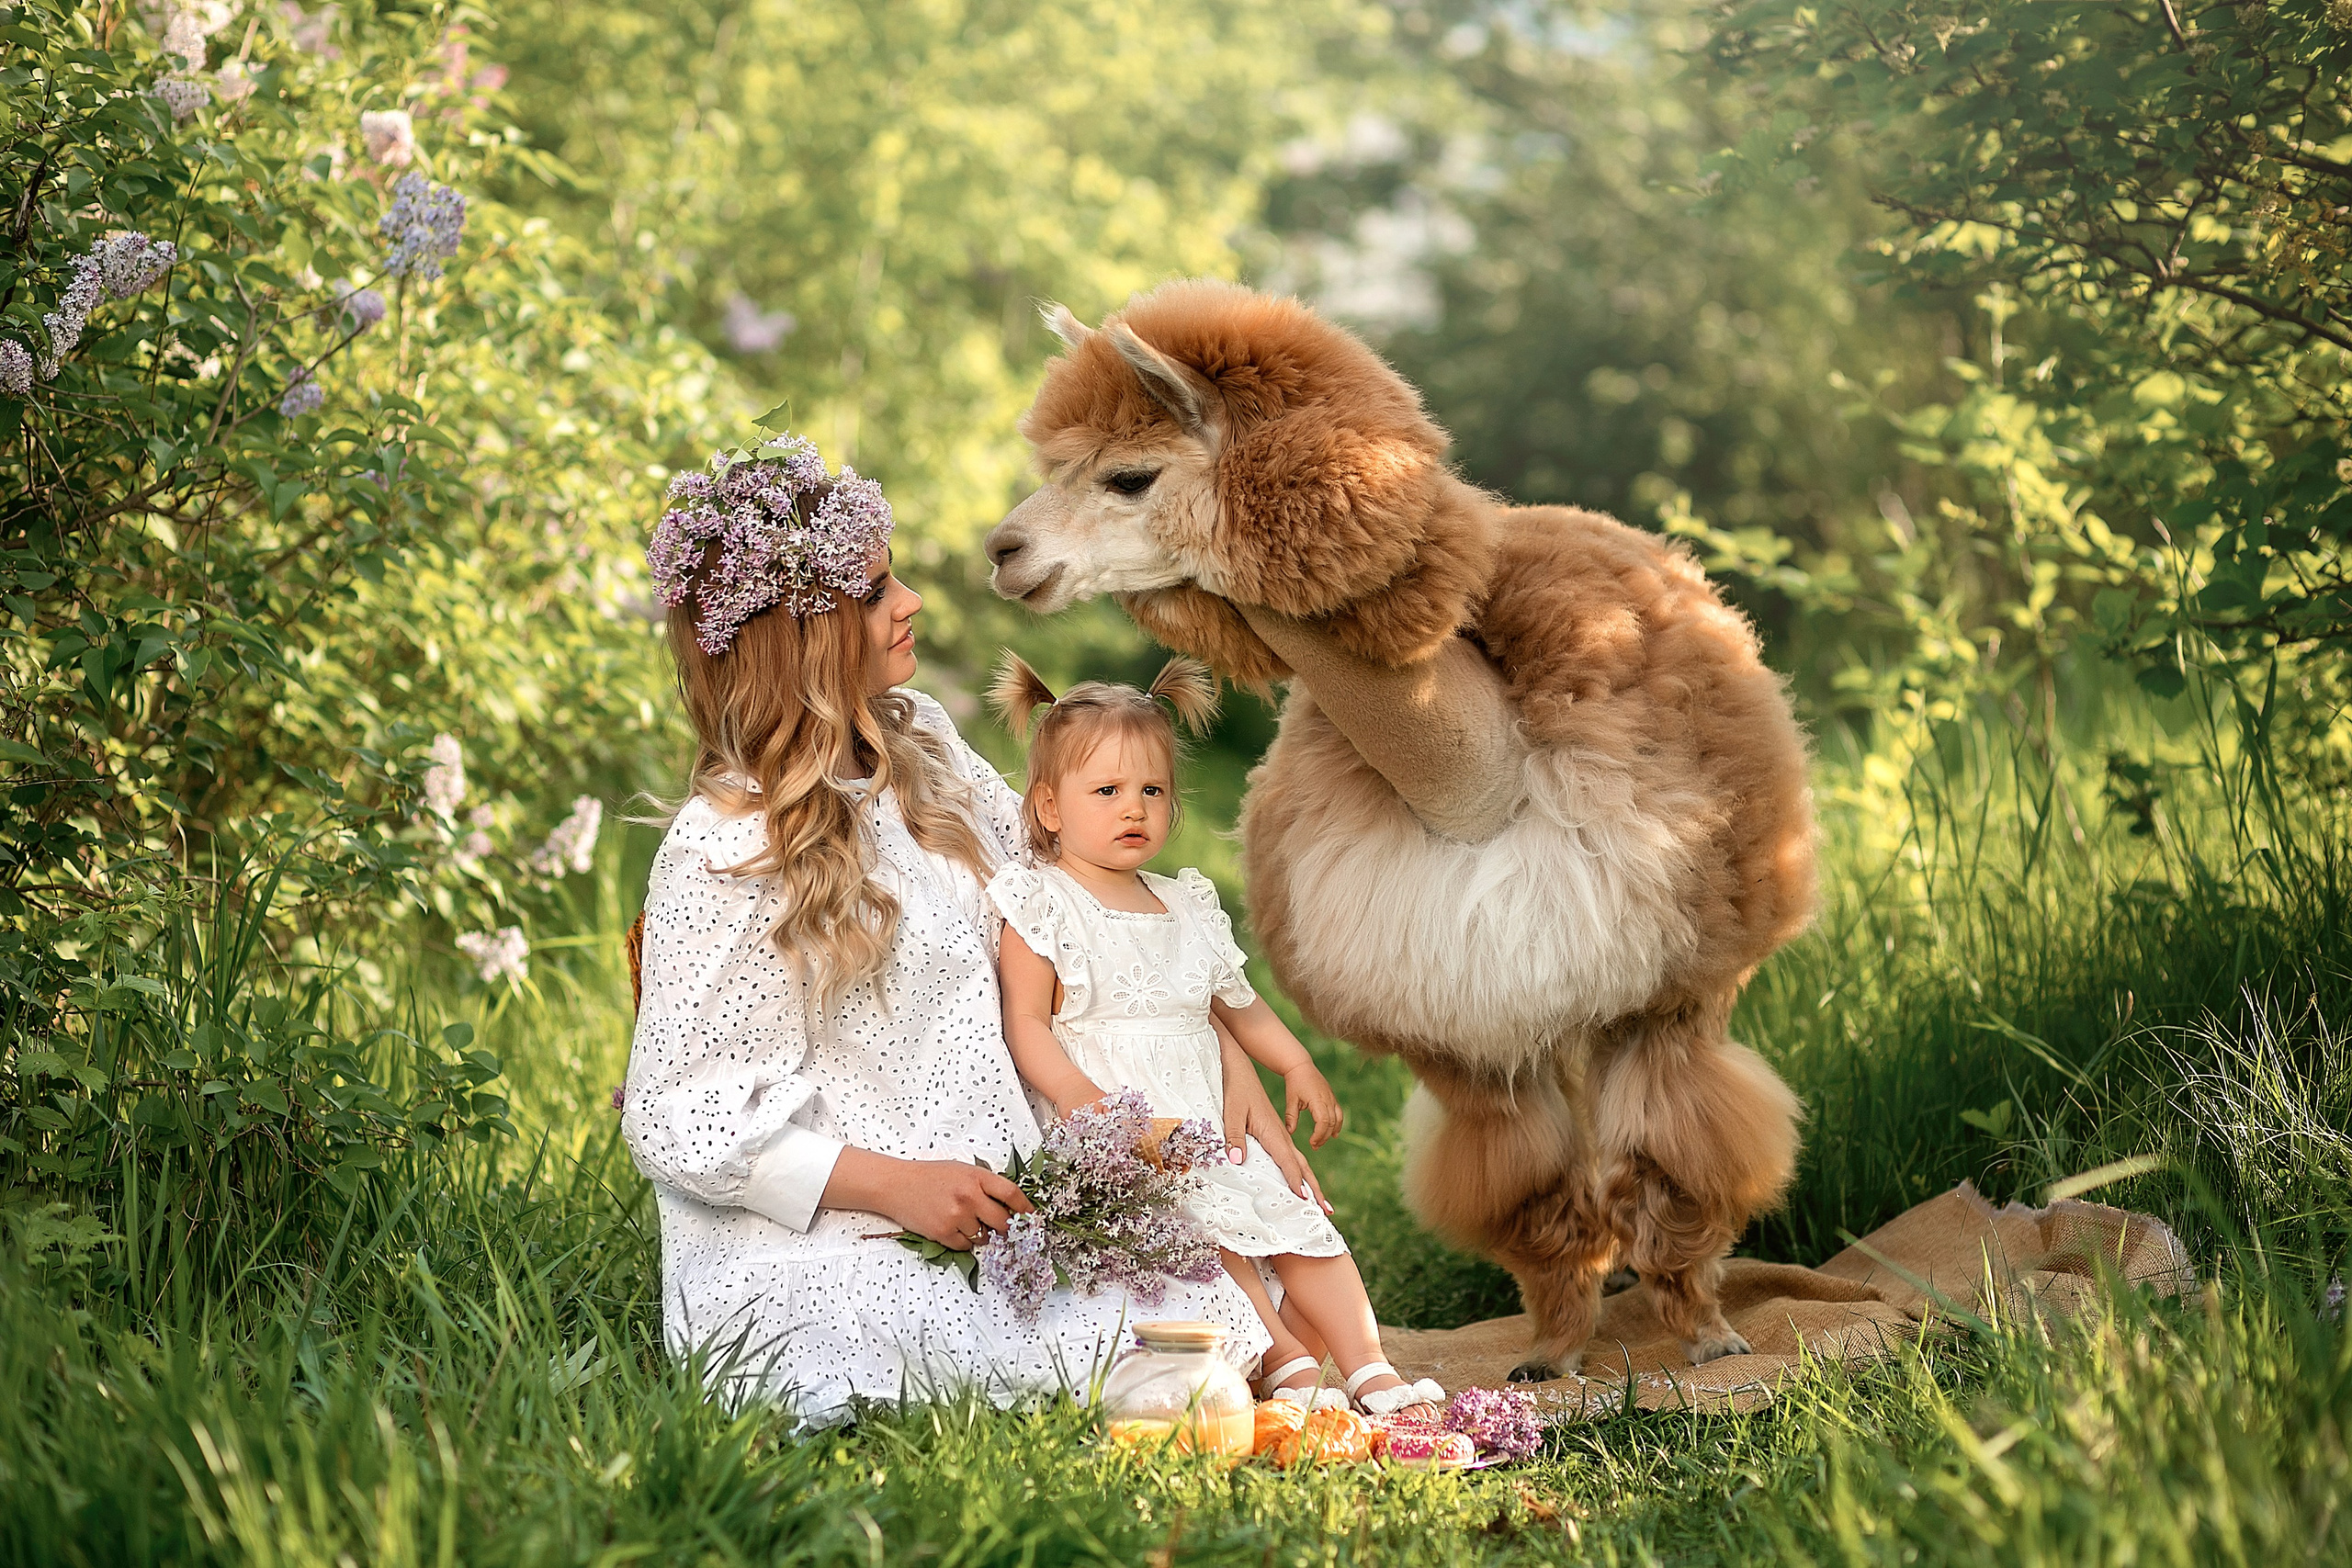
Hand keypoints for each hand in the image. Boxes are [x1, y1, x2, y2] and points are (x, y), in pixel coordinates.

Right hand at [881, 1159, 1033, 1250]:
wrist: (897, 1185)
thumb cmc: (929, 1176)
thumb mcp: (962, 1170)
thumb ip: (984, 1185)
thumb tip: (1009, 1206)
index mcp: (977, 1177)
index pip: (1012, 1194)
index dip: (1025, 1208)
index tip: (1031, 1217)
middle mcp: (969, 1196)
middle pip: (1004, 1222)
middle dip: (1007, 1229)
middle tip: (1004, 1229)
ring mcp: (956, 1216)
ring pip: (984, 1237)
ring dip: (982, 1234)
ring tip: (966, 1221)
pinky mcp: (943, 1232)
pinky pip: (965, 1246)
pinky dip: (963, 1241)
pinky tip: (953, 1227)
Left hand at [1231, 1077, 1332, 1214]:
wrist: (1242, 1073)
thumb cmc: (1237, 1092)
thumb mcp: (1232, 1113)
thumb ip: (1235, 1136)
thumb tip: (1238, 1160)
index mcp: (1273, 1133)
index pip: (1287, 1162)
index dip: (1295, 1181)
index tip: (1304, 1200)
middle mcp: (1281, 1137)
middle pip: (1302, 1167)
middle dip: (1314, 1189)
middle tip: (1327, 1211)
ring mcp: (1280, 1136)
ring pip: (1300, 1163)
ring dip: (1312, 1183)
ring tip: (1321, 1203)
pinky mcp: (1276, 1135)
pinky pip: (1292, 1158)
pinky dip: (1301, 1173)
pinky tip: (1300, 1181)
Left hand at [1283, 1062, 1343, 1147]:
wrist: (1301, 1066)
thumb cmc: (1295, 1082)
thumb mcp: (1291, 1100)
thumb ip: (1291, 1116)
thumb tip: (1290, 1132)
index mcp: (1317, 1099)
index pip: (1323, 1121)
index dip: (1319, 1134)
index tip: (1311, 1143)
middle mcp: (1327, 1099)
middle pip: (1331, 1123)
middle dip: (1323, 1137)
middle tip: (1314, 1146)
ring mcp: (1331, 1098)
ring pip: (1337, 1119)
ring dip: (1331, 1132)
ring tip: (1322, 1142)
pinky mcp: (1332, 1098)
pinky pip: (1338, 1113)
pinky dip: (1337, 1124)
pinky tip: (1333, 1134)